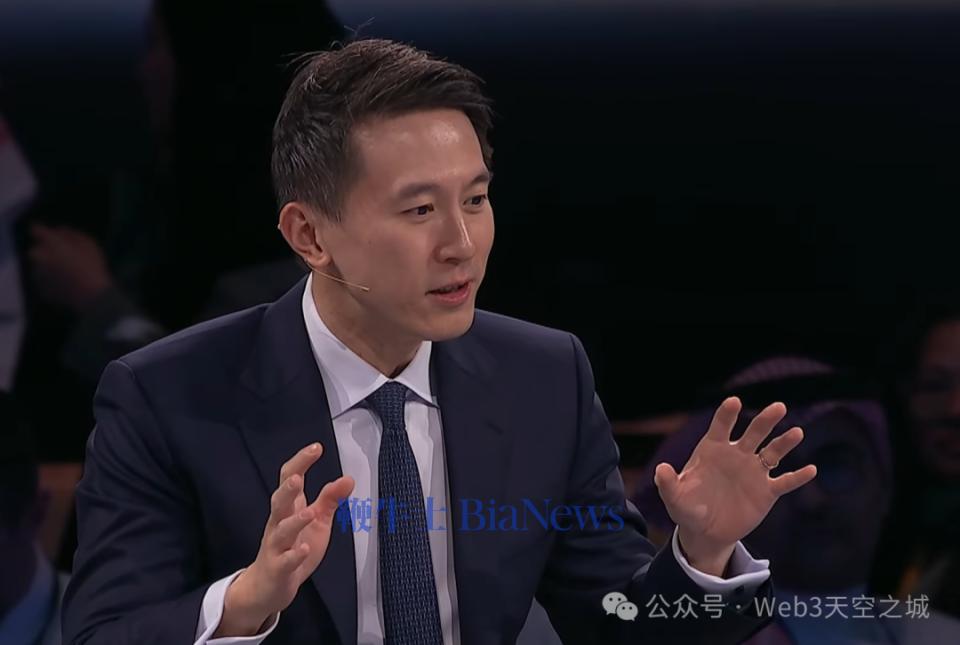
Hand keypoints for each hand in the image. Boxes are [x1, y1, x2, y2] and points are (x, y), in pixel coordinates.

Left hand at [29, 224, 113, 311]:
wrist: (91, 295)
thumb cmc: (92, 265)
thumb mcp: (89, 243)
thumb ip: (71, 234)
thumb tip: (61, 231)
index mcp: (50, 243)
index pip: (36, 229)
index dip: (42, 231)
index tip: (46, 232)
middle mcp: (39, 256)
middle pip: (36, 250)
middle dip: (46, 251)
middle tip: (63, 257)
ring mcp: (38, 274)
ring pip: (40, 266)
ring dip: (49, 266)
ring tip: (67, 272)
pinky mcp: (42, 288)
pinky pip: (45, 281)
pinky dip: (52, 280)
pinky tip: (66, 283)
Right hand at [215, 443, 354, 636]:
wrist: (268, 586)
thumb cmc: (292, 548)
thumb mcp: (317, 521)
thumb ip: (330, 499)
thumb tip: (348, 478)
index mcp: (289, 507)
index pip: (290, 478)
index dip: (301, 462)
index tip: (316, 447)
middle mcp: (279, 523)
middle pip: (278, 501)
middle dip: (287, 488)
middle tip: (298, 477)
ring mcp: (277, 546)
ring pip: (281, 530)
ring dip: (294, 521)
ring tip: (308, 512)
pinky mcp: (278, 568)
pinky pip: (284, 560)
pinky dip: (294, 555)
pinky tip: (303, 549)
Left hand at [654, 398, 816, 576]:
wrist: (705, 531)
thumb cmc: (687, 508)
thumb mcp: (674, 498)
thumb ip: (668, 483)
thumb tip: (661, 469)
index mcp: (713, 449)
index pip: (721, 426)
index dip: (727, 414)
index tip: (734, 402)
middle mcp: (736, 455)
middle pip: (754, 433)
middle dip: (765, 420)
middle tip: (778, 407)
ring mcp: (753, 472)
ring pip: (773, 452)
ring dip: (785, 443)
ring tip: (797, 432)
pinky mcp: (766, 491)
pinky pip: (784, 482)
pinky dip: (797, 477)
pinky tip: (811, 470)